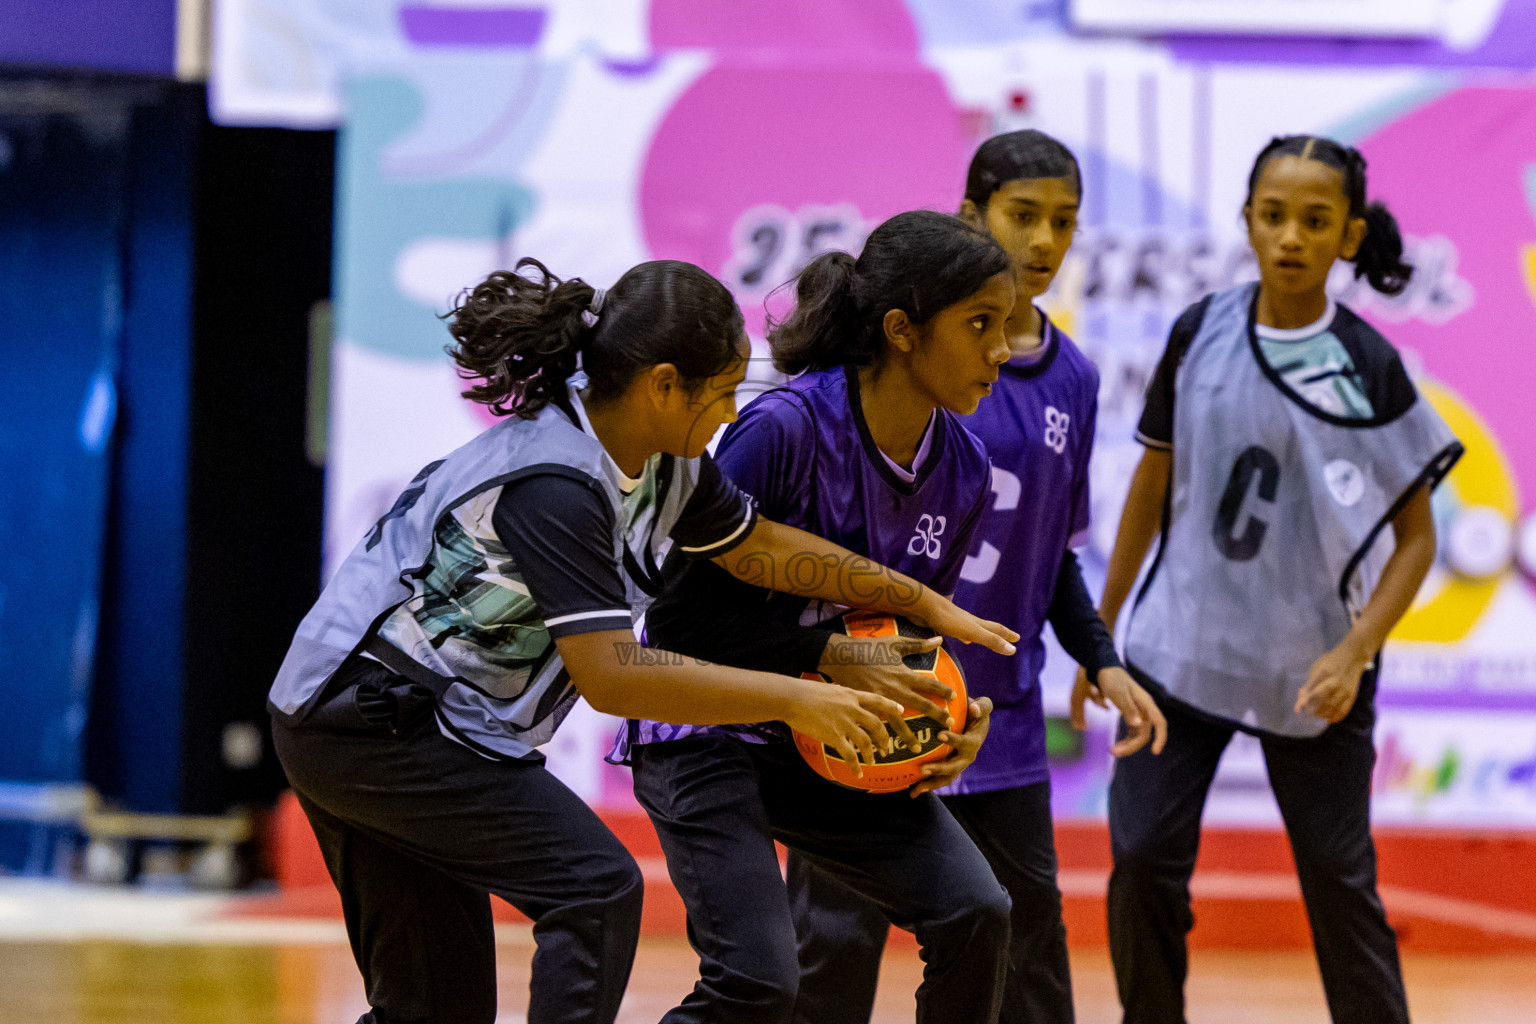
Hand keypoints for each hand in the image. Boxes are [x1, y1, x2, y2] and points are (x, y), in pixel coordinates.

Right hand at [782, 680, 905, 777]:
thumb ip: (841, 695)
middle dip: (884, 738)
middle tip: (886, 748)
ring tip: (872, 761)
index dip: (891, 706)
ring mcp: (844, 722)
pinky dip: (856, 766)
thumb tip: (845, 695)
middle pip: (876, 724)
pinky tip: (858, 774)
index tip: (901, 711)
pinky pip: (850, 754)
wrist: (791, 698)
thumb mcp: (830, 688)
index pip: (877, 700)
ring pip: (866, 741)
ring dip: (871, 753)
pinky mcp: (834, 736)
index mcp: (851, 695)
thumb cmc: (805, 691)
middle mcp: (852, 708)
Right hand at [820, 634, 954, 750]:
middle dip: (936, 715)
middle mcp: (895, 688)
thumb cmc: (869, 647)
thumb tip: (940, 639)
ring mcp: (880, 699)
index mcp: (903, 674)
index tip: (955, 697)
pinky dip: (880, 738)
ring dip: (908, 736)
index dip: (943, 691)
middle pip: (920, 705)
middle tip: (949, 725)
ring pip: (898, 722)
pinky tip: (884, 750)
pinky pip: (876, 725)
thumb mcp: (895, 643)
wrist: (840, 655)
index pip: (929, 684)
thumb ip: (918, 644)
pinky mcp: (866, 706)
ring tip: (916, 749)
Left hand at [907, 594, 1017, 655]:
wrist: (922, 606)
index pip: (996, 630)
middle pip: (986, 628)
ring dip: (978, 635)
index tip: (1018, 638)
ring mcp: (954, 622)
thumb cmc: (948, 619)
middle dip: (997, 634)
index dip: (1007, 635)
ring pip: (970, 629)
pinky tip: (959, 638)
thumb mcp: (972, 632)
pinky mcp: (941, 624)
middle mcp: (967, 621)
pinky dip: (962, 636)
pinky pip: (956, 631)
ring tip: (978, 639)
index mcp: (976, 624)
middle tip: (1006, 636)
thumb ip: (991, 640)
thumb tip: (1014, 650)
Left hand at [908, 697, 991, 796]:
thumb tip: (973, 708)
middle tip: (922, 769)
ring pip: (946, 778)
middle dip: (938, 769)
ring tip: (914, 790)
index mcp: (973, 742)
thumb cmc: (977, 713)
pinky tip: (912, 791)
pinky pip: (940, 780)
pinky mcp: (951, 768)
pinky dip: (927, 786)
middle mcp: (967, 757)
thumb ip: (981, 707)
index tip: (940, 734)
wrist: (977, 725)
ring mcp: (959, 765)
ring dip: (931, 784)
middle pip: (953, 767)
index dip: (953, 740)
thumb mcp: (983, 707)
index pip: (964, 743)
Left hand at [1072, 666, 1166, 756]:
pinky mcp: (1130, 714)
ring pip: (1138, 734)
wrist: (1104, 669)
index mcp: (1145, 703)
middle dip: (1132, 745)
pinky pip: (1132, 731)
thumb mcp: (1118, 692)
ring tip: (1112, 751)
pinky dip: (1125, 739)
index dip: (1160, 737)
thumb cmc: (1112, 679)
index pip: (1159, 722)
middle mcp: (1144, 709)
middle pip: (1144, 733)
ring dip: (1128, 745)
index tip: (1155, 752)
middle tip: (1113, 752)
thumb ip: (1128, 708)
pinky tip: (1116, 745)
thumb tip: (1138, 724)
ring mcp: (1138, 712)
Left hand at [1296, 641, 1369, 722]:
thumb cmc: (1330, 661)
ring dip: (1321, 714)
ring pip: (1332, 708)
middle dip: (1312, 709)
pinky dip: (1335, 717)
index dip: (1305, 701)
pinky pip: (1343, 710)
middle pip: (1322, 701)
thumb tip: (1300, 699)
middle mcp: (1336, 683)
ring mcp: (1345, 691)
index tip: (1298, 708)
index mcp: (1325, 674)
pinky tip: (1328, 719)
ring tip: (1315, 714)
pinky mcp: (1352, 696)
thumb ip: (1309, 684)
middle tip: (1306, 711)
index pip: (1313, 691)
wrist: (1353, 657)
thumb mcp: (1317, 668)